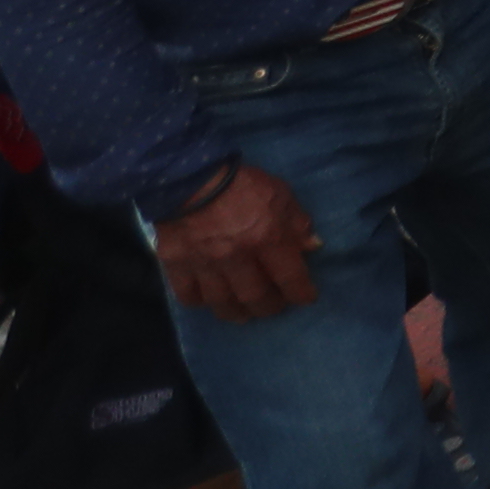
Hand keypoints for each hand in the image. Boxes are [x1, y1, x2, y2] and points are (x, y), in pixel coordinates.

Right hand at [152, 163, 319, 322]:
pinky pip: (188, 295)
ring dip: (236, 312)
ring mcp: (205, 264)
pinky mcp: (177, 264)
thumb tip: (312, 247)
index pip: (291, 278)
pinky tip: (208, 300)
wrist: (187, 176)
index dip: (301, 293)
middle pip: (256, 297)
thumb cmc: (242, 183)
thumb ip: (297, 222)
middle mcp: (237, 257)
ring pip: (222, 302)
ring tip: (243, 312)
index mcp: (267, 238)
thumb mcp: (280, 194)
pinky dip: (200, 302)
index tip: (306, 298)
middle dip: (269, 306)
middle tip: (273, 305)